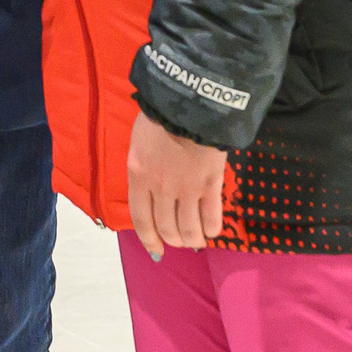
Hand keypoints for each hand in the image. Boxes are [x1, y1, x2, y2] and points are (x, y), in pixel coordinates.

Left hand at [125, 108, 226, 258]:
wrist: (192, 102)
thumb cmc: (163, 116)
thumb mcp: (141, 141)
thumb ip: (144, 167)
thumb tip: (151, 187)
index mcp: (139, 174)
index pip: (140, 218)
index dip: (148, 238)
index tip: (156, 249)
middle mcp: (160, 187)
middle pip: (166, 227)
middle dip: (173, 239)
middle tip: (180, 240)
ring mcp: (187, 187)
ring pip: (188, 227)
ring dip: (193, 238)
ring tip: (196, 239)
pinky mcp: (210, 183)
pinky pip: (212, 216)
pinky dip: (212, 228)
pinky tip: (212, 230)